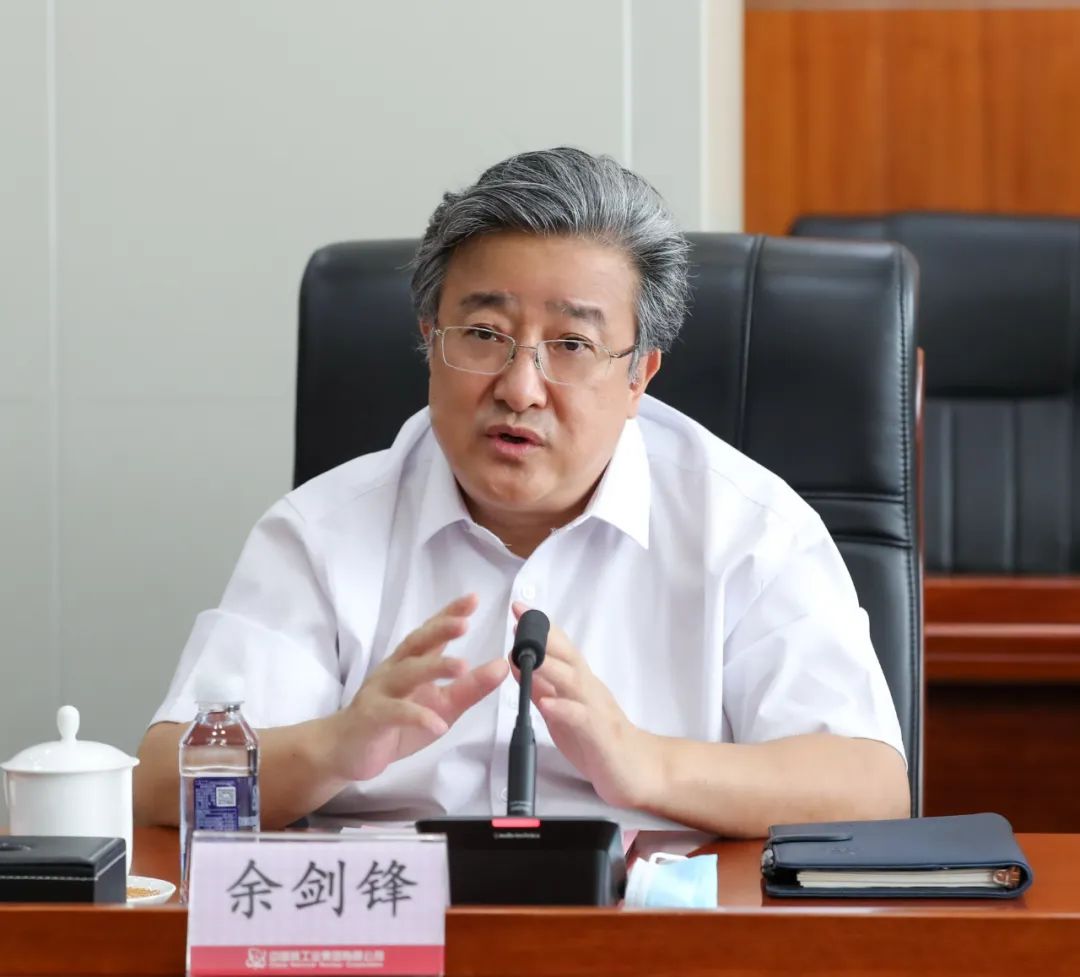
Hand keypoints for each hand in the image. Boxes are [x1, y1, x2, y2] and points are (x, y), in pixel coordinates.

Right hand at [329, 594, 507, 781]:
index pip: (431, 633)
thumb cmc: (396, 722)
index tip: (472, 599)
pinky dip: (416, 716)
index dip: (449, 614)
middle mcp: (395, 670)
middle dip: (440, 630)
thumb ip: (470, 687)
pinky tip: (438, 724)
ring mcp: (381, 691)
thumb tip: (502, 666)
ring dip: (433, 667)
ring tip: (462, 667)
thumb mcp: (441, 706)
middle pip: (417, 644)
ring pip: (407, 674)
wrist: (348, 749)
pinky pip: (394, 713)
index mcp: (411, 662)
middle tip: (464, 623)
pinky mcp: (372, 716)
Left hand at [510, 602, 660, 808]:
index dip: (540, 627)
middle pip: (568, 656)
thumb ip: (542, 688)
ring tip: (527, 657)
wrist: (639, 769)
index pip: (560, 648)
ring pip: (574, 682)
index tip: (518, 607)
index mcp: (580, 683)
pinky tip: (547, 705)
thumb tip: (516, 663)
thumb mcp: (563, 710)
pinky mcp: (600, 735)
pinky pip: (582, 719)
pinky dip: (564, 710)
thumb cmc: (598, 739)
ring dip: (550, 667)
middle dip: (543, 637)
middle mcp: (589, 689)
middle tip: (520, 620)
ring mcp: (596, 710)